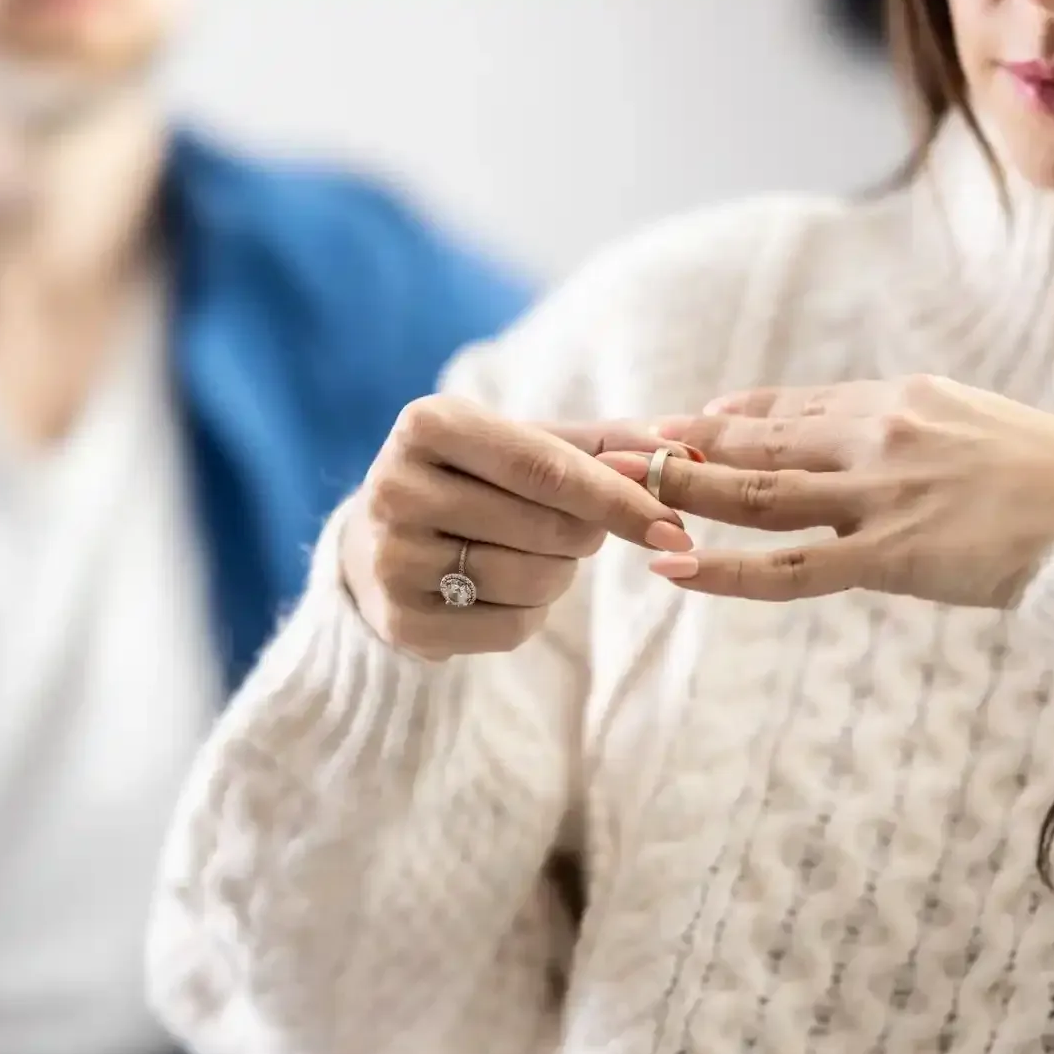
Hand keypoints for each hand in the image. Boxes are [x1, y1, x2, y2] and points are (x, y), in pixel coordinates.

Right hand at [341, 395, 694, 659]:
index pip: (544, 467)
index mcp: (427, 424)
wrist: (372, 544)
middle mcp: (396, 487)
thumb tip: (681, 450)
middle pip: (546, 528)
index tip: (673, 526)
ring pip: (533, 581)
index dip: (617, 499)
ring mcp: (392, 558)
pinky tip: (503, 591)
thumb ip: (599, 443)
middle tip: (575, 530)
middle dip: (586, 536)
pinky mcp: (400, 621)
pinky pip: (511, 629)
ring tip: (532, 556)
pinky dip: (531, 614)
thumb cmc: (469, 482)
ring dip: (559, 575)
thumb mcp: (519, 443)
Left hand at [601, 375, 1053, 607]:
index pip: (792, 407)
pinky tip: (674, 568)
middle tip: (618, 446)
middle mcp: (878, 435)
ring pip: (756, 494)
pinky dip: (726, 569)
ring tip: (621, 492)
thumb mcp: (980, 425)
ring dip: (681, 491)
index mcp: (901, 399)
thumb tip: (878, 437)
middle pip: (756, 440)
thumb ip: (917, 430)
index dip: (732, 417)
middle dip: (681, 445)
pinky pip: (791, 568)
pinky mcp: (891, 556)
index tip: (687, 421)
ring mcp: (880, 496)